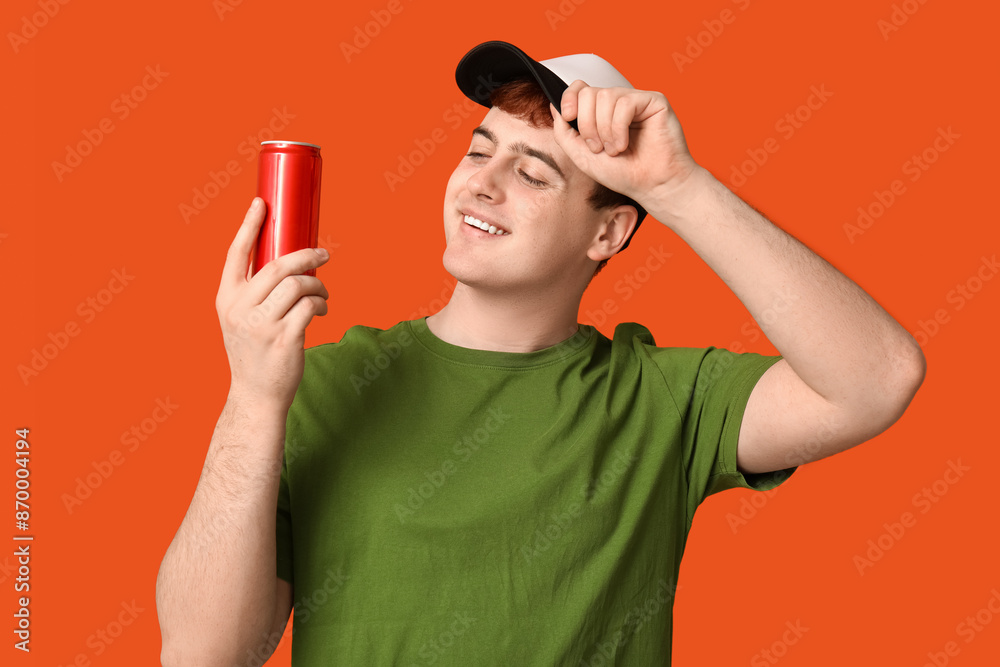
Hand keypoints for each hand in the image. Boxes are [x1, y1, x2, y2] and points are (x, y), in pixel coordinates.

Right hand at [215, 198, 329, 409]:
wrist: (256, 395)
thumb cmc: (255, 353)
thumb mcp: (241, 320)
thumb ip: (255, 293)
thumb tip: (290, 262)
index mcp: (226, 299)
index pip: (236, 254)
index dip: (249, 225)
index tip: (262, 203)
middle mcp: (239, 309)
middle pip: (277, 266)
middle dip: (305, 256)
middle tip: (323, 254)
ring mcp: (261, 325)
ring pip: (297, 285)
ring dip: (317, 285)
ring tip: (322, 294)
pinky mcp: (284, 338)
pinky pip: (310, 307)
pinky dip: (321, 304)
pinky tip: (322, 309)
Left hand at [550, 80, 698, 208]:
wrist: (652, 186)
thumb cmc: (623, 173)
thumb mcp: (582, 156)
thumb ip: (564, 132)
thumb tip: (554, 106)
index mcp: (600, 112)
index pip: (579, 88)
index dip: (569, 98)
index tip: (568, 117)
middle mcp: (618, 102)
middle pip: (588, 93)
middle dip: (586, 124)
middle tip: (598, 148)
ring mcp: (636, 100)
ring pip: (605, 96)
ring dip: (604, 129)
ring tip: (615, 150)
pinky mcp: (653, 101)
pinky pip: (625, 102)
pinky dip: (618, 128)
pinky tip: (624, 144)